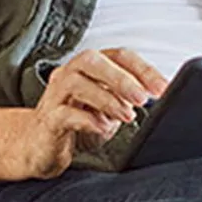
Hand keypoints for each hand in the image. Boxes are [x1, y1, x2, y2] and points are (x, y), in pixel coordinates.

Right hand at [22, 48, 167, 179]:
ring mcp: (56, 94)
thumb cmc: (77, 122)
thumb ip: (126, 99)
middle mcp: (71, 72)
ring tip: (127, 116)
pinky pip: (65, 113)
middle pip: (93, 61)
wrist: (39, 145)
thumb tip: (154, 97)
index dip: (142, 69)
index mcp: (90, 66)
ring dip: (107, 99)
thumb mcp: (108, 108)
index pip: (119, 55)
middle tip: (143, 98)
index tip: (162, 88)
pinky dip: (87, 119)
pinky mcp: (47, 119)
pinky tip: (103, 127)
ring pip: (77, 83)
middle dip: (121, 78)